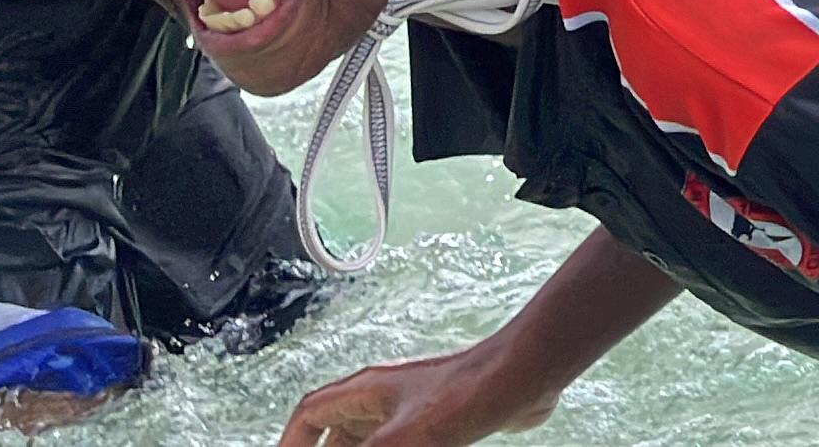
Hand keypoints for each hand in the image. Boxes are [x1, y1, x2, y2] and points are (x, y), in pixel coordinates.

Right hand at [278, 347, 558, 446]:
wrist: (525, 379)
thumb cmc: (466, 394)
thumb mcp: (398, 440)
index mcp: (367, 390)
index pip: (311, 412)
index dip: (293, 442)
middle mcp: (386, 395)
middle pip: (340, 431)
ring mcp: (415, 406)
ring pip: (374, 439)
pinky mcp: (442, 420)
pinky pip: (404, 444)